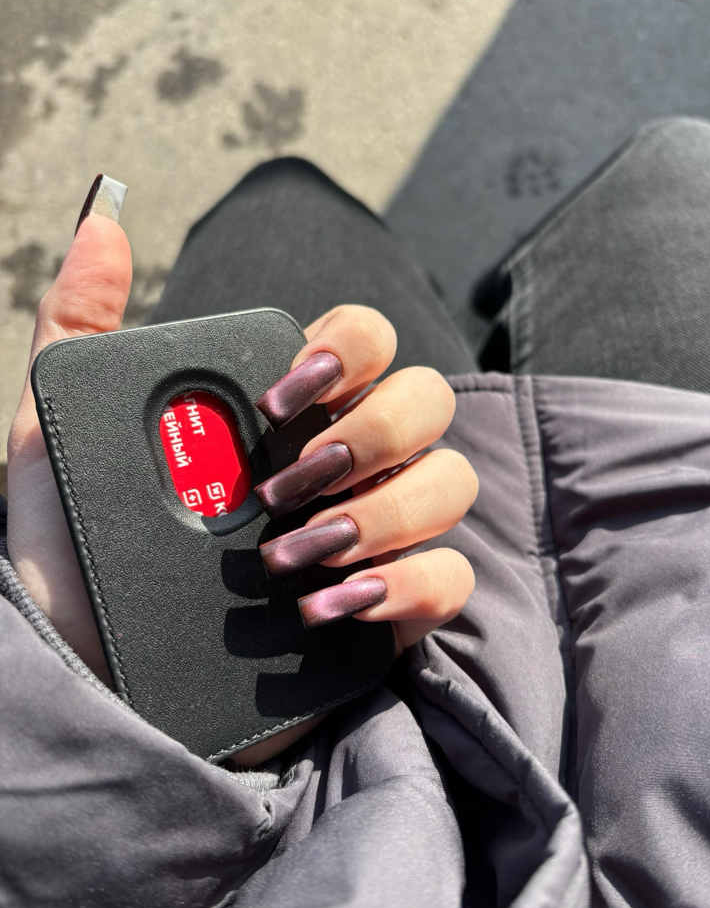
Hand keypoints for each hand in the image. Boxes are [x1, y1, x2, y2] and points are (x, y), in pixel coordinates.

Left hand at [6, 215, 476, 762]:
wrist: (92, 686)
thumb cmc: (75, 564)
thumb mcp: (60, 441)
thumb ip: (79, 328)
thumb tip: (101, 221)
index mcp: (285, 412)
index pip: (367, 339)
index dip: (347, 350)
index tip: (279, 399)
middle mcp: (342, 462)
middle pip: (428, 399)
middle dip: (368, 437)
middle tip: (281, 489)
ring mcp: (373, 532)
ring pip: (452, 482)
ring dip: (381, 514)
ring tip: (292, 557)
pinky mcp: (390, 610)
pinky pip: (451, 577)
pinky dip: (404, 584)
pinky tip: (330, 604)